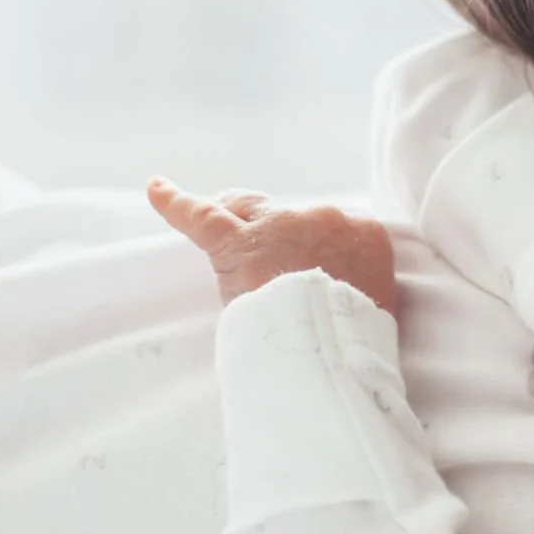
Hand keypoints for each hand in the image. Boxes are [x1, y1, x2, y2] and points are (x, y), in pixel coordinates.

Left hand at [148, 178, 398, 316]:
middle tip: (261, 254)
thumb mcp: (376, 302)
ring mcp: (279, 225)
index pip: (328, 226)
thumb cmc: (357, 334)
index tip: (303, 262)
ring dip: (233, 217)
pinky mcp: (237, 242)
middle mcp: (324, 217)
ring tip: (218, 224)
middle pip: (287, 215)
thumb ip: (357, 284)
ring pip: (245, 208)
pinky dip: (174, 202)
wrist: (335, 344)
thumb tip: (340, 292)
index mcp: (364, 232)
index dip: (309, 244)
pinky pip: (200, 215)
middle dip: (271, 231)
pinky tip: (156, 189)